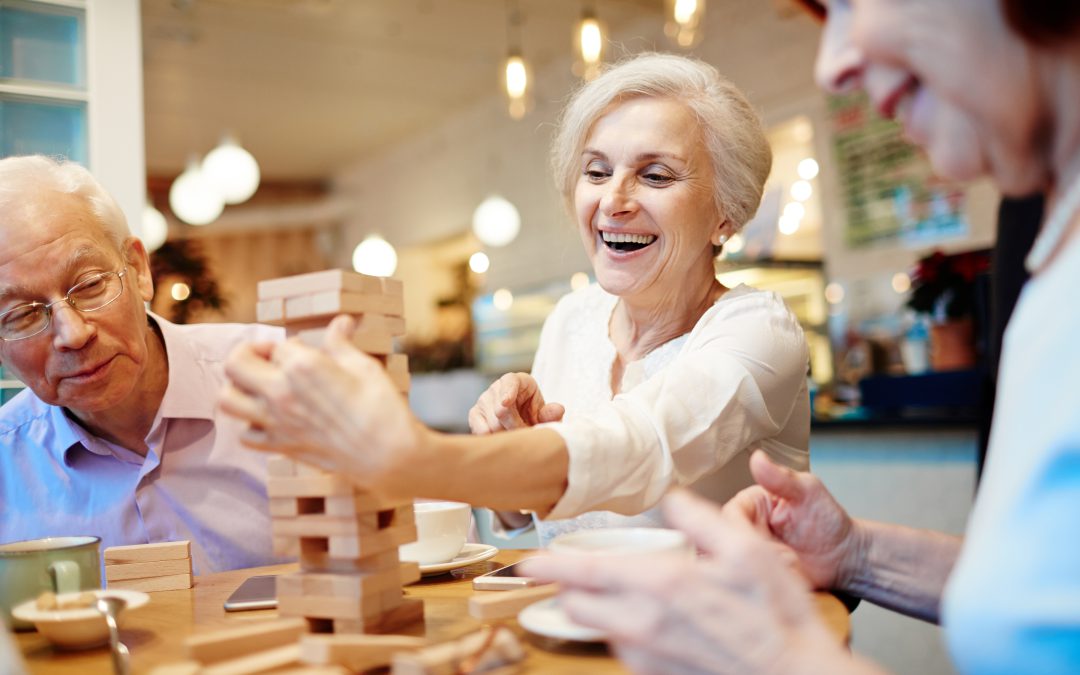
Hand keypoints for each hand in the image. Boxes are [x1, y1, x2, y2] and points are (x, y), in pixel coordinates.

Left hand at [219, 315, 423, 498]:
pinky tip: (271, 418)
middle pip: (235, 363)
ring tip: (260, 386)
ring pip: (226, 399)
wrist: (387, 455)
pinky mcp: (280, 446)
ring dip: (238, 388)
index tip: (309, 352)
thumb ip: (341, 343)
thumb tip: (341, 323)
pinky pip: (245, 434)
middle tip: (270, 358)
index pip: (280, 345)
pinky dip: (251, 424)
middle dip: (249, 354)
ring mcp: (276, 422)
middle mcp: (280, 393)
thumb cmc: (381, 408)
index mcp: (302, 366)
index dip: (295, 346)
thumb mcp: (364, 366)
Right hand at [467, 372, 563, 433]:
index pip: (509, 382)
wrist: (521, 419)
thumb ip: (551, 413)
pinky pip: (479, 429)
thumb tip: (558, 410)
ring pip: (492, 423)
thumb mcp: (545, 413)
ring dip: (506, 435)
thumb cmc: (534, 414)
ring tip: (517, 438)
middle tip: (527, 436)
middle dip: (516, 427)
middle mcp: (496, 387)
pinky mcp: (474, 414)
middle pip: (501, 412)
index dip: (508, 392)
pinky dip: (492, 439)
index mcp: (516, 380)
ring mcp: (483, 400)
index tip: (506, 403)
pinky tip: (502, 440)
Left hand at [522, 490, 855, 674]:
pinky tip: (648, 619)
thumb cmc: (776, 615)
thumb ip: (699, 518)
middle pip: (578, 606)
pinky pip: (623, 649)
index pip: (585, 574)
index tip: (526, 563)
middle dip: (566, 588)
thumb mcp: (747, 548)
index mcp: (661, 586)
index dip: (549, 566)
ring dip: (596, 610)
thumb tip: (672, 499)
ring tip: (614, 592)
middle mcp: (644, 624)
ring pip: (598, 628)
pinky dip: (622, 630)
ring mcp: (649, 656)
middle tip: (567, 573)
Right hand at [722, 450, 861, 591]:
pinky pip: (743, 587)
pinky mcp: (754, 580)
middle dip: (753, 554)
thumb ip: (782, 478)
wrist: (845, 558)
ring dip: (758, 572)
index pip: (727, 516)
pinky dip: (759, 588)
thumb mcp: (809, 492)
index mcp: (748, 505)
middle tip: (786, 559)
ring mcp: (746, 556)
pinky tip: (784, 583)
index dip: (740, 530)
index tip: (760, 542)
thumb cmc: (828, 520)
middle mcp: (741, 530)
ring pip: (730, 567)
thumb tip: (757, 457)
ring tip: (791, 569)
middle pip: (724, 544)